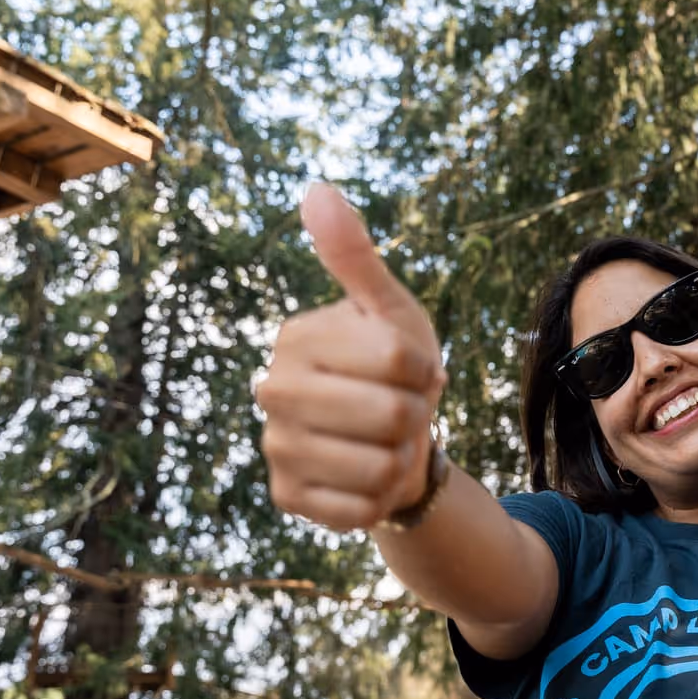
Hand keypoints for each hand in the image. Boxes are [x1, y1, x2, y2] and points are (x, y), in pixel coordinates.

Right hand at [259, 184, 445, 530]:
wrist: (388, 442)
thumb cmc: (393, 369)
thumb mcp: (389, 310)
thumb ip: (356, 257)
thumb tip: (317, 189)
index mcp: (297, 337)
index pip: (399, 361)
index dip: (426, 372)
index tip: (413, 372)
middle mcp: (271, 389)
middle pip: (392, 415)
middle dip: (417, 416)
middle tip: (403, 410)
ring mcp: (274, 446)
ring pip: (381, 466)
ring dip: (404, 458)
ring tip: (388, 443)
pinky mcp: (286, 497)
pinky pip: (362, 508)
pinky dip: (383, 497)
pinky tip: (370, 479)